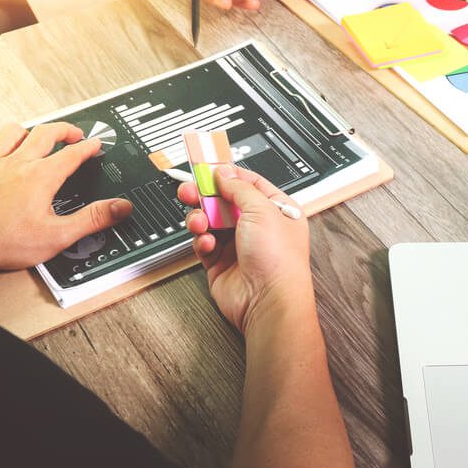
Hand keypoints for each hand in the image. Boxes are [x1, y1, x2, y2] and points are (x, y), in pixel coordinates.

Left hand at [0, 123, 132, 285]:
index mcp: (41, 177)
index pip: (72, 154)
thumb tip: (120, 207)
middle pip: (44, 133)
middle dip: (63, 130)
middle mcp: (17, 164)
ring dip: (27, 131)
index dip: (88, 147)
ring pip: (11, 133)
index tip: (96, 144)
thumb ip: (92, 219)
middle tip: (74, 133)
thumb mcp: (58, 236)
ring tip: (36, 136)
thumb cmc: (4, 243)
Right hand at [177, 165, 310, 334]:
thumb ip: (239, 188)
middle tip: (189, 190)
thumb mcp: (262, 210)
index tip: (207, 166)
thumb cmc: (279, 260)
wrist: (268, 301)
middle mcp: (258, 226)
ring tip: (199, 222)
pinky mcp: (221, 262)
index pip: (248, 183)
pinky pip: (203, 244)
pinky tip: (207, 244)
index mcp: (275, 209)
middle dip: (205, 195)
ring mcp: (239, 245)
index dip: (227, 174)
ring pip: (210, 221)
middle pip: (224, 201)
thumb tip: (225, 173)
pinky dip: (202, 242)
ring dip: (200, 219)